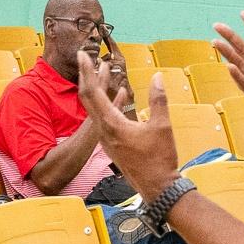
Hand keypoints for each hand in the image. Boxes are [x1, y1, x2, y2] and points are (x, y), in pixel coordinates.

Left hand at [76, 52, 178, 201]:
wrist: (157, 188)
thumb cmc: (159, 159)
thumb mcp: (162, 126)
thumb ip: (158, 100)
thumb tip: (157, 77)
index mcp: (111, 124)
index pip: (92, 92)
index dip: (86, 72)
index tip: (82, 55)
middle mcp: (104, 131)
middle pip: (88, 98)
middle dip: (86, 75)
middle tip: (85, 57)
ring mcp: (106, 139)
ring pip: (94, 108)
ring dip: (97, 88)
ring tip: (102, 70)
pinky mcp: (112, 144)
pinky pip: (104, 117)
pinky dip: (108, 101)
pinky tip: (121, 94)